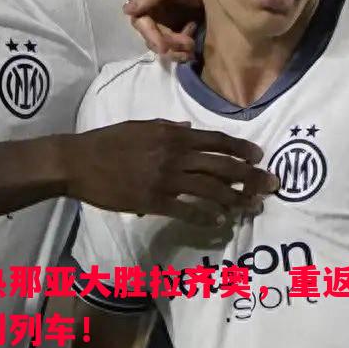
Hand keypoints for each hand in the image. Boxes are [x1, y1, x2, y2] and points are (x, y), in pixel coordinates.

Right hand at [61, 120, 274, 227]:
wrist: (78, 161)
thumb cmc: (107, 142)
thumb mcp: (141, 126)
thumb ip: (168, 127)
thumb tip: (191, 128)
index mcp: (172, 134)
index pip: (215, 140)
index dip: (240, 148)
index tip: (259, 156)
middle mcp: (174, 155)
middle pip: (222, 166)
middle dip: (250, 176)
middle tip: (271, 185)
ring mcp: (164, 179)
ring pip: (210, 189)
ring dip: (235, 199)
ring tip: (251, 207)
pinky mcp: (153, 201)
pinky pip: (187, 210)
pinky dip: (206, 216)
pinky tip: (219, 221)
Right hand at [124, 0, 201, 62]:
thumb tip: (127, 10)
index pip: (140, 20)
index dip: (151, 36)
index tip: (164, 48)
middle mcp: (147, 7)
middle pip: (150, 35)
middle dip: (169, 44)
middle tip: (189, 45)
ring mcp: (159, 20)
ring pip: (160, 44)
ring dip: (176, 50)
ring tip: (192, 47)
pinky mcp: (172, 30)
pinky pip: (171, 47)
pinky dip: (182, 50)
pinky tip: (193, 43)